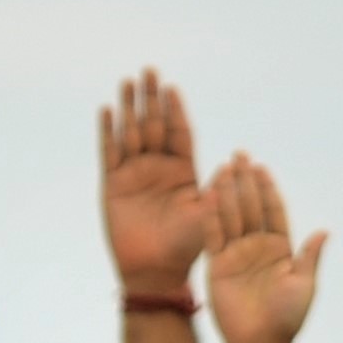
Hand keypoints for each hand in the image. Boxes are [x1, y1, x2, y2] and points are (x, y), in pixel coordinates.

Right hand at [97, 68, 209, 291]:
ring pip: (130, 132)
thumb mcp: (209, 218)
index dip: (176, 111)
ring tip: (127, 81)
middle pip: (154, 125)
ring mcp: (134, 173)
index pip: (180, 133)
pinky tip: (107, 110)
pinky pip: (109, 153)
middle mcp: (159, 168)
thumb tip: (236, 166)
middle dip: (151, 98)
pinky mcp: (113, 184)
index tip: (172, 88)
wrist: (156, 272)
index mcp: (184, 172)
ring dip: (128, 107)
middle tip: (150, 70)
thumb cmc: (187, 249)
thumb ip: (219, 192)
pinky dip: (108, 132)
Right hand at [202, 153, 325, 342]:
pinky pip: (214, 235)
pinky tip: (210, 193)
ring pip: (231, 215)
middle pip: (251, 207)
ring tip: (224, 166)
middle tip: (240, 154)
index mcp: (280, 249)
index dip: (268, 190)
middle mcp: (257, 247)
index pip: (274, 212)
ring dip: (227, 191)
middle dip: (246, 181)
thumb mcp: (304, 285)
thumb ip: (309, 257)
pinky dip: (212, 215)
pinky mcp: (217, 265)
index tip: (262, 168)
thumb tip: (324, 231)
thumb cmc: (287, 318)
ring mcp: (236, 254)